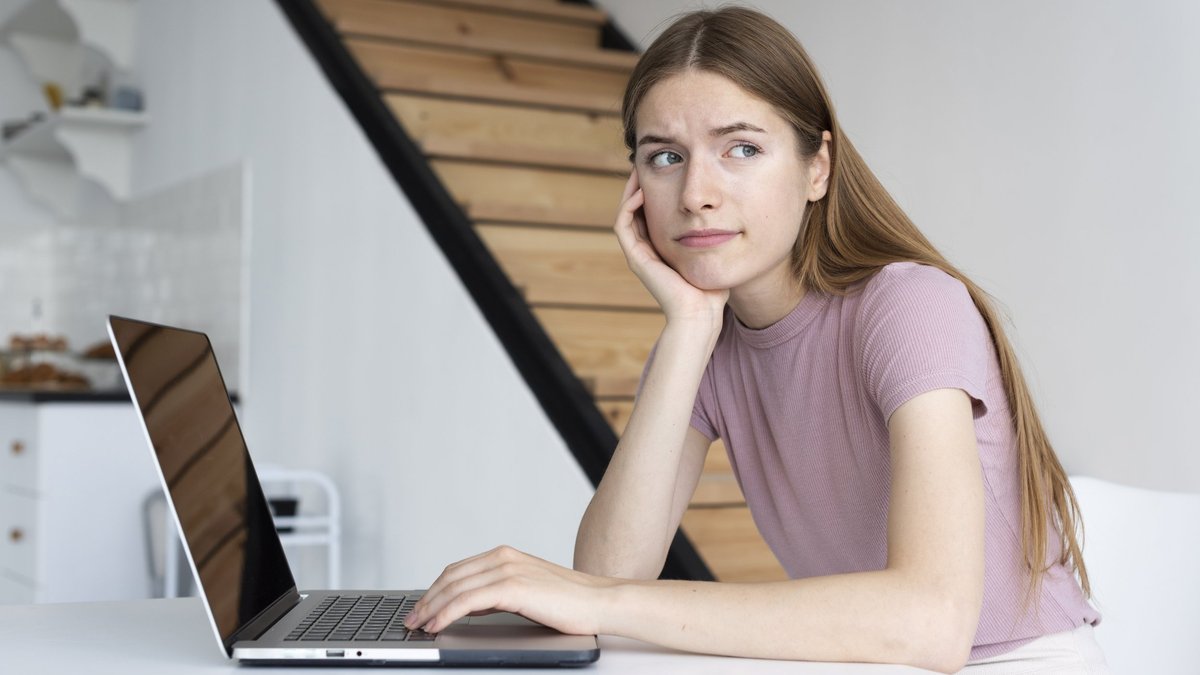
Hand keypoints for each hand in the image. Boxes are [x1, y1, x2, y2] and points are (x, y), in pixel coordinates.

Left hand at [403, 546, 616, 634]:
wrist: (598, 602)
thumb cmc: (568, 602)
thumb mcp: (525, 592)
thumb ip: (496, 593)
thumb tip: (468, 606)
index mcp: (505, 555)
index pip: (457, 570)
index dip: (434, 590)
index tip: (421, 607)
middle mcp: (503, 557)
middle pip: (450, 577)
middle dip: (427, 599)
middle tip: (412, 619)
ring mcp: (507, 570)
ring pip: (455, 588)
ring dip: (431, 608)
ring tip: (419, 625)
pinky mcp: (512, 587)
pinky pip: (468, 601)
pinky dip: (447, 613)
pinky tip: (438, 626)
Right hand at [613, 170, 728, 328]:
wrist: (701, 314)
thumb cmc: (713, 289)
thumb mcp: (716, 252)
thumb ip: (717, 235)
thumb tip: (732, 213)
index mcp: (663, 248)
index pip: (653, 212)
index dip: (656, 189)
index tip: (668, 168)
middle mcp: (648, 250)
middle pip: (637, 209)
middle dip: (642, 184)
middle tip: (650, 162)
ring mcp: (639, 254)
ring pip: (626, 212)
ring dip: (631, 189)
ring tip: (641, 169)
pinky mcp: (636, 258)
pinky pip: (623, 224)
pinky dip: (628, 205)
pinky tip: (642, 189)